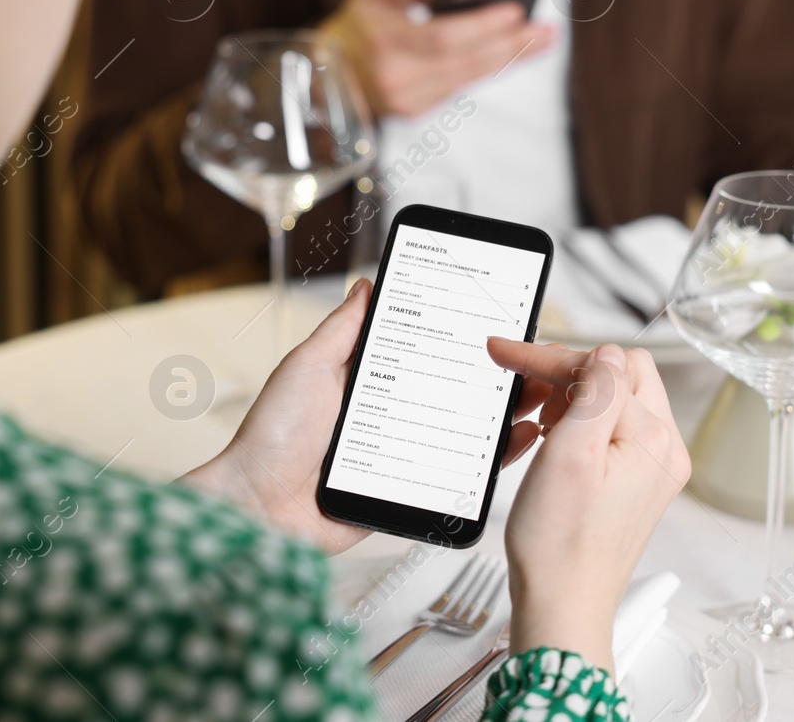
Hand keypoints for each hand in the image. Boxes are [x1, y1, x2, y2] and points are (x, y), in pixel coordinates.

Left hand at [184, 279, 549, 552]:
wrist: (257, 508)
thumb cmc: (272, 435)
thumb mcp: (308, 366)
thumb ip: (342, 329)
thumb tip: (367, 286)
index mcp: (364, 384)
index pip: (420, 357)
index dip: (455, 343)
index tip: (493, 325)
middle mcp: (385, 419)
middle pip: (449, 395)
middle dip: (491, 380)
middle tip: (529, 363)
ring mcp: (397, 457)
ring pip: (460, 436)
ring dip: (499, 419)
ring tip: (535, 399)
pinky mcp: (404, 494)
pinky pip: (451, 480)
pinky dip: (485, 466)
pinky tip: (514, 446)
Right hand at [320, 0, 553, 117]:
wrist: (328, 69)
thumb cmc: (356, 22)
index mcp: (383, 43)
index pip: (444, 39)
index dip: (484, 27)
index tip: (517, 11)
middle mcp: (397, 78)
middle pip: (467, 63)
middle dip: (513, 45)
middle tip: (548, 30)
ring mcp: (408, 100)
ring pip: (470, 78)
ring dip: (511, 58)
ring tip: (544, 40)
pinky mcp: (417, 110)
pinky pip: (462, 86)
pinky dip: (489, 67)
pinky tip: (514, 52)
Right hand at [487, 339, 689, 673]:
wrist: (562, 604)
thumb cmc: (559, 543)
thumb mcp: (569, 453)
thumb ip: (596, 391)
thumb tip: (606, 353)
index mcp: (654, 438)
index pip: (607, 364)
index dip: (554, 359)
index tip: (509, 355)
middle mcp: (664, 450)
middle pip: (619, 375)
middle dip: (568, 374)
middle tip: (525, 392)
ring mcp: (652, 467)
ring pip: (614, 399)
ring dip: (571, 398)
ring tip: (538, 423)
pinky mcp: (636, 483)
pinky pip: (612, 429)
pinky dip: (578, 424)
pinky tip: (551, 443)